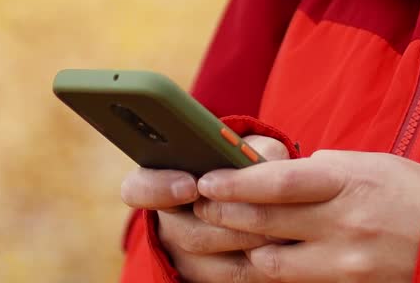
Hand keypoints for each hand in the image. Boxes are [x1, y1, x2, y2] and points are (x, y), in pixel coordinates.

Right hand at [120, 136, 290, 281]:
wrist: (255, 202)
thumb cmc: (244, 166)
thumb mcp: (245, 150)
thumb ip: (248, 149)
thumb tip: (260, 158)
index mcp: (160, 180)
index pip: (138, 189)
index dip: (159, 189)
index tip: (191, 186)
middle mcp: (166, 221)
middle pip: (185, 232)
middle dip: (227, 221)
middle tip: (259, 210)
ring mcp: (182, 254)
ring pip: (208, 259)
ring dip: (246, 244)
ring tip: (279, 230)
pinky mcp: (203, 277)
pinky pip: (229, 279)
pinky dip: (257, 266)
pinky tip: (280, 251)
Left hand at [193, 150, 419, 282]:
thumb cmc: (414, 194)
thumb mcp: (370, 164)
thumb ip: (322, 170)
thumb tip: (276, 174)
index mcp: (350, 183)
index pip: (280, 184)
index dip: (236, 183)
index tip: (206, 179)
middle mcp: (345, 225)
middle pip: (266, 224)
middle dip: (224, 214)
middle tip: (199, 206)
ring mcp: (345, 264)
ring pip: (271, 264)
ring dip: (240, 249)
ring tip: (220, 234)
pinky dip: (269, 272)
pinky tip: (252, 261)